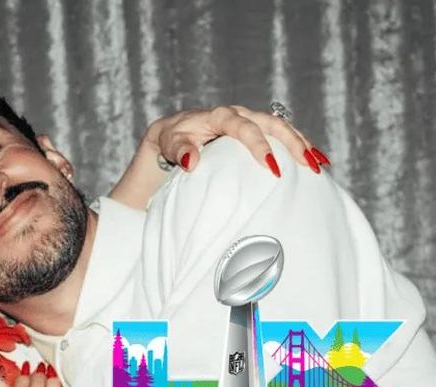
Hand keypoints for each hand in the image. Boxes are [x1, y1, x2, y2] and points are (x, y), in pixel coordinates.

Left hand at [141, 105, 330, 176]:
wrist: (173, 132)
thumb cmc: (172, 139)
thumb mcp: (171, 144)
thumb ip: (181, 151)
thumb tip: (191, 161)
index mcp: (220, 115)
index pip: (244, 128)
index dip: (259, 146)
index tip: (272, 167)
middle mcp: (239, 114)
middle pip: (272, 124)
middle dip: (292, 143)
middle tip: (308, 166)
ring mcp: (250, 120)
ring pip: (282, 127)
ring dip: (302, 144)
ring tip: (320, 164)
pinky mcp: (256, 129)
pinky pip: (282, 135)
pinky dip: (300, 145)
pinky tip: (317, 160)